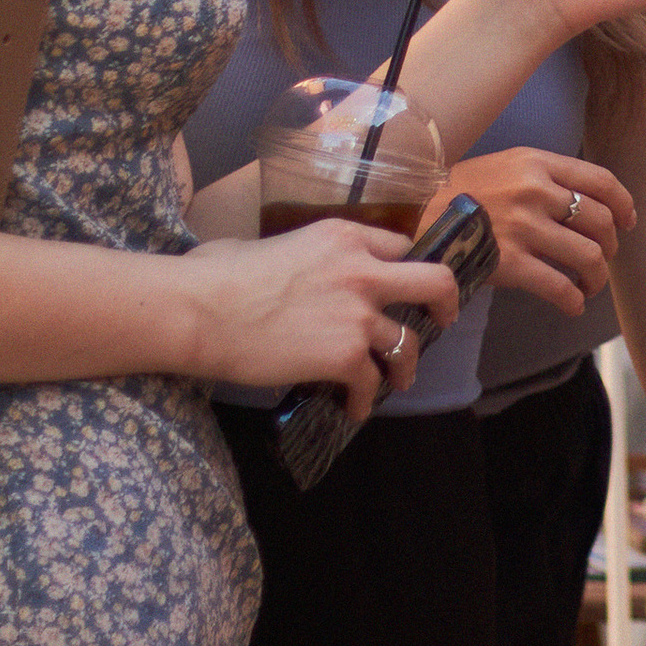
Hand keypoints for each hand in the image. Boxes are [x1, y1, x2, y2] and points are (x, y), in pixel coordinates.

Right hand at [177, 222, 461, 424]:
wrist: (201, 311)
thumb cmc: (216, 274)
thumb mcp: (269, 243)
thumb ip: (296, 252)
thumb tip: (277, 266)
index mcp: (344, 236)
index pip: (398, 247)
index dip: (400, 268)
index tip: (401, 286)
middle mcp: (363, 269)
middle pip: (434, 282)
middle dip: (445, 302)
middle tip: (443, 318)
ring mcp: (359, 314)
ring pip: (407, 343)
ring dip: (404, 365)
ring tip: (397, 379)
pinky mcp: (346, 355)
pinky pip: (372, 383)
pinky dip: (365, 401)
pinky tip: (354, 409)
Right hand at [446, 149, 635, 314]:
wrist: (414, 217)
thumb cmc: (460, 193)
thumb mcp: (506, 165)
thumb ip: (543, 176)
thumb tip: (584, 200)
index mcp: (537, 163)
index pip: (601, 181)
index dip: (624, 204)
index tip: (629, 221)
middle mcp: (535, 191)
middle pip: (601, 221)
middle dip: (611, 245)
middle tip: (603, 258)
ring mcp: (524, 227)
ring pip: (588, 256)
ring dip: (597, 277)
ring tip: (590, 285)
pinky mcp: (510, 264)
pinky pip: (559, 287)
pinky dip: (574, 300)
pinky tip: (572, 304)